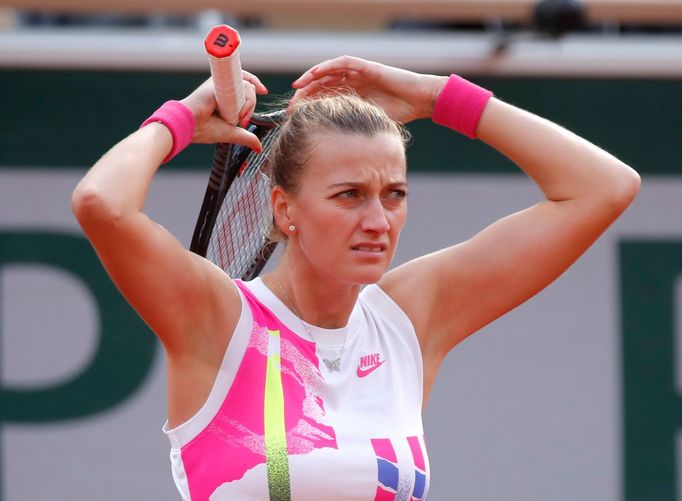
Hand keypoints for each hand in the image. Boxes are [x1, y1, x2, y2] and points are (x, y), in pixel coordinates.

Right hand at [181, 71, 267, 150]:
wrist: (192, 126)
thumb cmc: (206, 129)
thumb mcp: (233, 134)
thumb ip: (247, 138)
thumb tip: (259, 148)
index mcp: (226, 96)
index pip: (245, 86)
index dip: (255, 85)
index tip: (264, 91)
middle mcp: (224, 87)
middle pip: (249, 89)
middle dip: (251, 106)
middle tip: (242, 121)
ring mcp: (221, 83)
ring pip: (247, 88)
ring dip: (248, 106)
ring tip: (238, 119)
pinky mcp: (220, 81)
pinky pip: (241, 85)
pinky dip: (245, 99)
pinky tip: (237, 111)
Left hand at [291, 56, 446, 123]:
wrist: (419, 101)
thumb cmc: (399, 114)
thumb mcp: (368, 124)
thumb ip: (352, 129)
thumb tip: (334, 150)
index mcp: (352, 95)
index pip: (325, 98)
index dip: (308, 106)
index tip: (294, 117)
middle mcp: (352, 82)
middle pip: (321, 85)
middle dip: (305, 95)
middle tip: (290, 106)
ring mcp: (358, 73)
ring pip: (328, 72)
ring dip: (311, 79)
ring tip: (297, 89)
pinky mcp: (366, 67)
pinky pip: (342, 64)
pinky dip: (327, 67)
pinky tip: (314, 75)